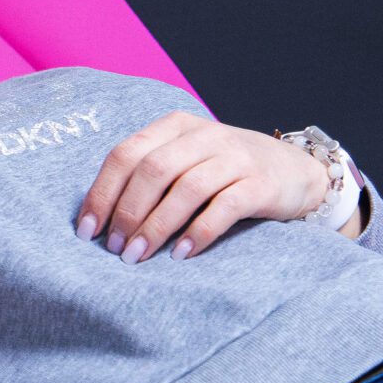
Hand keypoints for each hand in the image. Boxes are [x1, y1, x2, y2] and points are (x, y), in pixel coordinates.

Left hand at [74, 112, 325, 262]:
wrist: (296, 173)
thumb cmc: (227, 172)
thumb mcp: (186, 159)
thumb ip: (150, 176)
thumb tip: (100, 219)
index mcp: (176, 126)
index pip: (126, 154)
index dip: (102, 193)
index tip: (86, 230)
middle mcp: (205, 135)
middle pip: (152, 171)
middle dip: (126, 213)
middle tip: (114, 249)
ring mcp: (235, 157)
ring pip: (185, 189)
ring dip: (155, 227)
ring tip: (137, 257)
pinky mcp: (261, 183)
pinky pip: (224, 207)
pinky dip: (198, 233)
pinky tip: (180, 255)